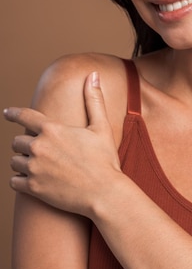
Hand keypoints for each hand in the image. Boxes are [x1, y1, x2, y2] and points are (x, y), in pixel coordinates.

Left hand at [4, 72, 121, 216]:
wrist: (105, 193)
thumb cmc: (105, 160)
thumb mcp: (101, 127)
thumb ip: (94, 100)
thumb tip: (94, 74)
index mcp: (52, 129)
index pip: (24, 116)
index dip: (13, 114)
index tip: (7, 113)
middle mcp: (39, 146)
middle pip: (17, 142)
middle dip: (24, 145)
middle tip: (38, 151)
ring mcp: (34, 168)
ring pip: (14, 162)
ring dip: (22, 163)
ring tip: (37, 167)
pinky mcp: (33, 188)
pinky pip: (13, 181)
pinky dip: (20, 181)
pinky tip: (31, 181)